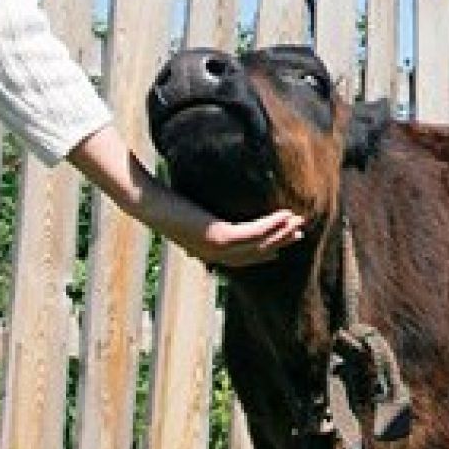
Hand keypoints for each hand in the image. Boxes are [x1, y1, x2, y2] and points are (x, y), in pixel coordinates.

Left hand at [65, 125, 304, 268]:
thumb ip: (204, 210)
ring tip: (299, 222)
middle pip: (255, 253)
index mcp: (206, 249)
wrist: (148, 201)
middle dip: (279, 243)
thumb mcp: (190, 207)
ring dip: (281, 233)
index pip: (241, 257)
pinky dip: (272, 225)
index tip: (281, 247)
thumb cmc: (165, 199)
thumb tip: (215, 191)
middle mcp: (212, 254)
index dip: (264, 252)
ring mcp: (216, 248)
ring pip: (258, 245)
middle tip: (300, 235)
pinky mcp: (218, 236)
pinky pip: (253, 233)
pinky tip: (285, 215)